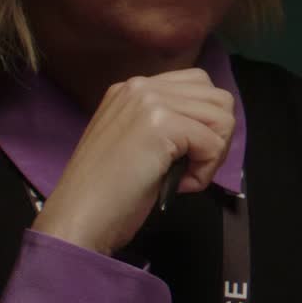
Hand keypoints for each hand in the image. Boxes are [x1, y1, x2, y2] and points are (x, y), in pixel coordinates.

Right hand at [31, 69, 235, 255]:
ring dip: (214, 153)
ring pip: (222, 117)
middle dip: (218, 136)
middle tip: (192, 167)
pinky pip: (213, 143)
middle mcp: (141, 86)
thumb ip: (167, 123)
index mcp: (133, 89)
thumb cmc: (108, 192)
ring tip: (185, 175)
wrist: (79, 217)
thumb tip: (211, 127)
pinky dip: (206, 171)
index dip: (206, 123)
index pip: (199, 85)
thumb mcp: (138, 142)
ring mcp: (150, 102)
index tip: (187, 155)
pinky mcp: (160, 123)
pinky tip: (180, 185)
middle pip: (218, 98)